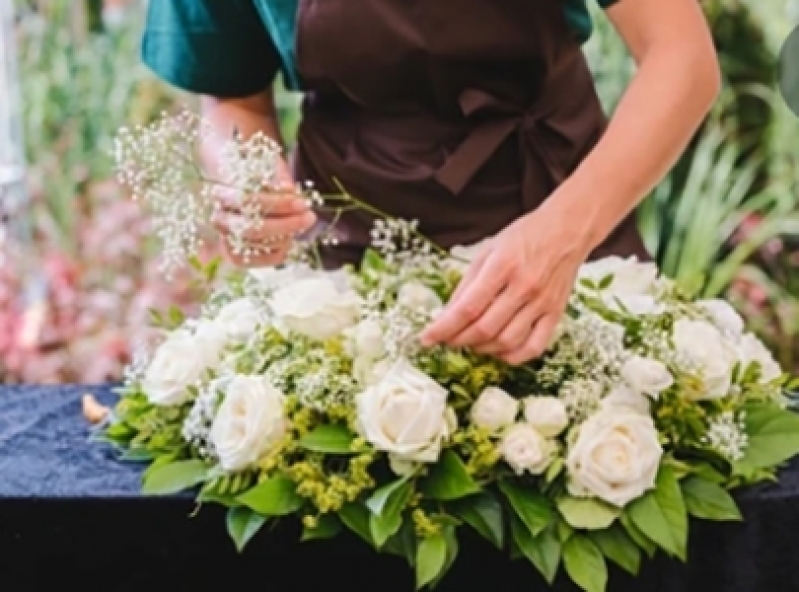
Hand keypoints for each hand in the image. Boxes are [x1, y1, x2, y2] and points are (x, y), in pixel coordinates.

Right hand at [211, 162, 315, 266]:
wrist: (236, 188)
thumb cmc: (255, 175)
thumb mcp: (267, 166)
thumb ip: (278, 175)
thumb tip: (288, 189)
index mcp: (221, 193)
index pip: (248, 201)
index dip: (278, 204)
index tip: (302, 203)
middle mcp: (220, 218)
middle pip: (252, 229)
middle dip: (286, 225)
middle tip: (309, 217)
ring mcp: (225, 238)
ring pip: (256, 246)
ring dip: (285, 238)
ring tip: (301, 225)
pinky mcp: (235, 254)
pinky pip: (257, 260)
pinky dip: (278, 253)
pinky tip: (289, 240)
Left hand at [419, 208, 591, 364]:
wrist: (568, 230)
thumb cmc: (525, 236)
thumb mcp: (488, 250)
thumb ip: (468, 283)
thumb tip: (447, 314)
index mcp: (503, 266)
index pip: (467, 308)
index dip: (443, 328)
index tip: (426, 338)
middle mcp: (524, 286)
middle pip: (484, 328)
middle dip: (458, 340)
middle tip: (447, 340)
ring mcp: (542, 303)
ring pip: (506, 341)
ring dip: (482, 349)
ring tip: (470, 343)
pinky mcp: (556, 313)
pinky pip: (534, 347)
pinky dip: (512, 356)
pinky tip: (499, 351)